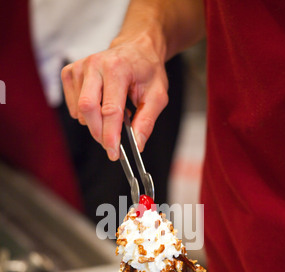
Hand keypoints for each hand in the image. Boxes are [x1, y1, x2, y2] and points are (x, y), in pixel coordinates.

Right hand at [61, 35, 168, 160]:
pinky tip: (100, 105)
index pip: (110, 110)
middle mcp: (95, 64)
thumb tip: (137, 145)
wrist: (136, 48)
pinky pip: (73, 106)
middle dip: (99, 133)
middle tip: (112, 144)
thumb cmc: (147, 71)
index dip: (111, 136)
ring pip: (79, 111)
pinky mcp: (70, 72)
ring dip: (95, 123)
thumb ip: (147, 122)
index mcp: (118, 68)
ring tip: (113, 114)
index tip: (114, 154)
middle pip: (87, 110)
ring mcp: (79, 67)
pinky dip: (86, 114)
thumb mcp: (157, 96)